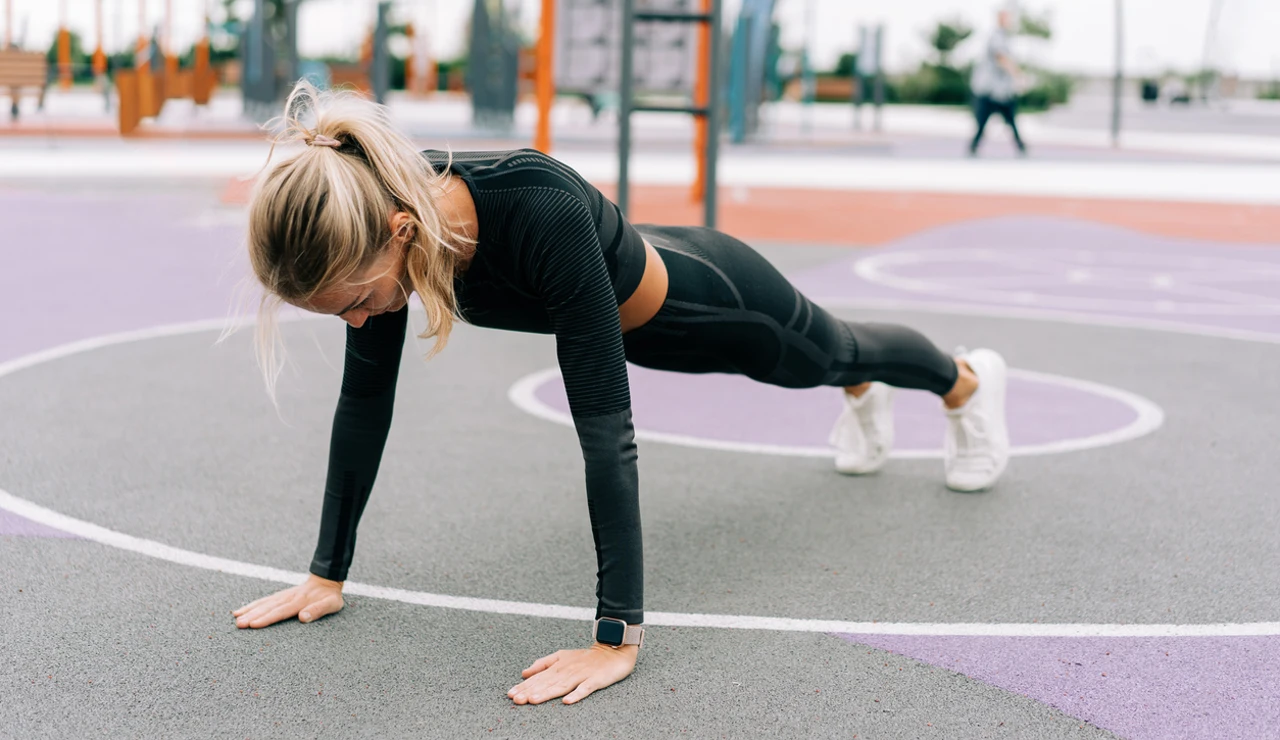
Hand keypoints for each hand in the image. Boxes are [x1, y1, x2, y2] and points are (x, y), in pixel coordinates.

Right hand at [231, 574, 343, 628]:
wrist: (327, 580)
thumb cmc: (330, 596)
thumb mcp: (331, 604)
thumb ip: (318, 610)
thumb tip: (303, 617)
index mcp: (300, 601)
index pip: (281, 611)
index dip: (267, 618)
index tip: (254, 624)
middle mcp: (288, 598)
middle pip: (268, 608)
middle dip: (252, 616)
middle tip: (239, 624)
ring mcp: (283, 596)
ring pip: (263, 603)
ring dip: (249, 610)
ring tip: (235, 618)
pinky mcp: (280, 596)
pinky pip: (264, 601)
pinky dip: (251, 605)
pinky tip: (240, 610)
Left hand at [508, 643, 638, 704]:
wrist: (612, 650)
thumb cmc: (586, 657)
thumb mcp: (562, 656)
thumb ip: (542, 664)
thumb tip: (524, 672)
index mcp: (558, 666)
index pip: (538, 678)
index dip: (524, 686)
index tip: (511, 694)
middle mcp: (567, 670)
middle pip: (546, 683)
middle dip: (530, 691)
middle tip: (517, 700)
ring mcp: (582, 675)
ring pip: (562, 686)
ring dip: (547, 693)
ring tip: (534, 700)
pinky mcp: (595, 680)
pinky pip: (585, 688)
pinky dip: (577, 694)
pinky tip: (568, 701)